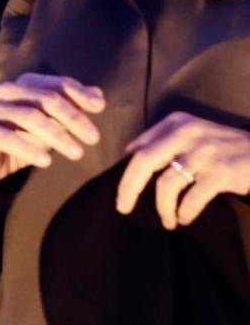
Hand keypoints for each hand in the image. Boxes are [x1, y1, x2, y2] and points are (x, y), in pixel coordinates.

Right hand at [0, 73, 103, 184]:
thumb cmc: (26, 138)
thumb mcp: (53, 124)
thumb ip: (72, 108)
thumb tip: (98, 95)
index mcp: (25, 84)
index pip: (57, 84)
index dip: (79, 94)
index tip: (100, 107)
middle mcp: (8, 92)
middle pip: (45, 99)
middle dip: (73, 118)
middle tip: (94, 138)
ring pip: (29, 117)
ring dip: (56, 135)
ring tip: (77, 153)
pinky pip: (7, 137)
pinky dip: (28, 149)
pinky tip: (46, 161)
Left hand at [117, 112, 249, 228]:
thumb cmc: (224, 147)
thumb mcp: (193, 135)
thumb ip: (164, 144)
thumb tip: (129, 161)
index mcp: (175, 123)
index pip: (138, 147)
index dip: (124, 171)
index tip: (122, 190)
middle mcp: (185, 133)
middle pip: (143, 162)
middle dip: (128, 188)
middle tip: (123, 208)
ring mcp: (203, 152)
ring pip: (166, 184)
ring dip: (163, 208)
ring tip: (167, 221)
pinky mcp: (221, 171)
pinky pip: (192, 198)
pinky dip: (185, 212)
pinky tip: (185, 218)